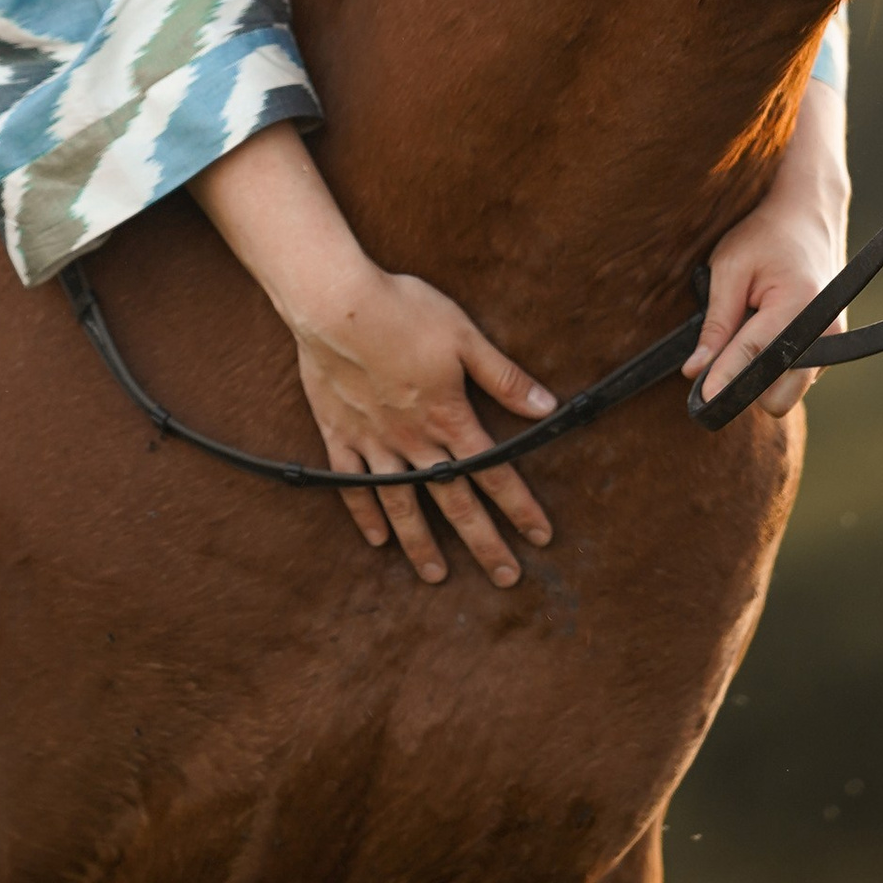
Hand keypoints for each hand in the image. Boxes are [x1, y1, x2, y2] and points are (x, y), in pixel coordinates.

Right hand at [284, 260, 556, 588]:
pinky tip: (376, 539)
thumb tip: (547, 407)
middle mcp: (414, 440)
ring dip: (423, 543)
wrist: (335, 304)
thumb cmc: (403, 311)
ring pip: (403, 503)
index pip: (494, 472)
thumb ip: (504, 377)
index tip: (541, 538)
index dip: (520, 507)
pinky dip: (365, 513)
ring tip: (437, 575)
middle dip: (483, 542)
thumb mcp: (464, 336)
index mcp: (449, 417)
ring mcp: (374, 442)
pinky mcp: (340, 434)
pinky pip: (353, 484)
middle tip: (504, 577)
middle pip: (454, 502)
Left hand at [683, 80, 851, 421]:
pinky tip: (769, 328)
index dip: (721, 382)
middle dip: (746, 383)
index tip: (701, 404)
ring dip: (762, 375)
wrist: (809, 211)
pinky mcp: (833, 346)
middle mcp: (825, 334)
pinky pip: (798, 377)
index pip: (752, 360)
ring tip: (750, 329)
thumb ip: (715, 323)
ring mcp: (834, 342)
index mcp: (798, 308)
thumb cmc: (766, 233)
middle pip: (777, 397)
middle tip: (725, 349)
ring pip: (787, 392)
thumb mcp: (729, 268)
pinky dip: (777, 365)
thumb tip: (694, 371)